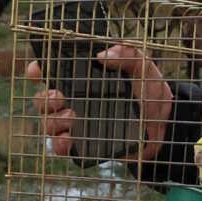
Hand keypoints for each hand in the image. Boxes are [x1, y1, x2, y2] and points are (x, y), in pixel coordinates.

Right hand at [23, 41, 172, 161]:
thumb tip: (103, 55)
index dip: (37, 70)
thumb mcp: (143, 66)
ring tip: (73, 116)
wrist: (165, 124)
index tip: (36, 70)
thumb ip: (127, 54)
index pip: (50, 72)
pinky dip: (59, 144)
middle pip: (43, 99)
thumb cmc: (150, 91)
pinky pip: (60, 146)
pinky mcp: (83, 143)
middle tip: (60, 97)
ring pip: (48, 123)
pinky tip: (69, 139)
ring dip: (53, 120)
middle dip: (45, 98)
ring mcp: (77, 123)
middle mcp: (74, 100)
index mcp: (82, 78)